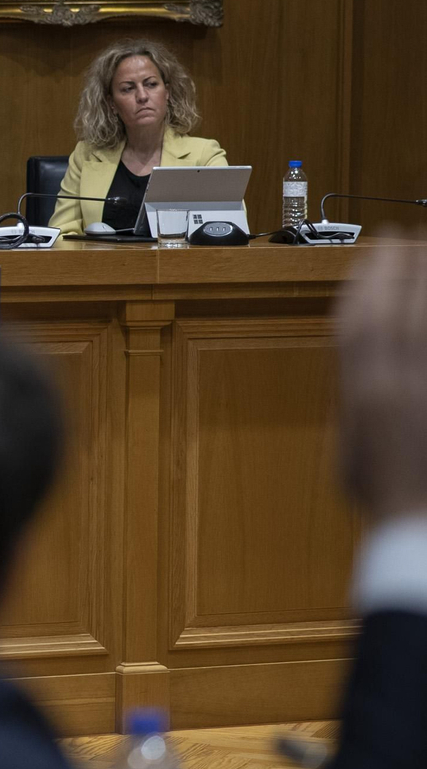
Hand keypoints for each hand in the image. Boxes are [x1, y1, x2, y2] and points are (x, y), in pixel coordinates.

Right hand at [336, 235, 426, 521]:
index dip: (369, 276)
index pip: (360, 318)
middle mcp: (401, 383)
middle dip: (407, 266)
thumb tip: (360, 375)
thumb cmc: (386, 499)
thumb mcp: (349, 449)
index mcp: (363, 394)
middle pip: (405, 306)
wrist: (422, 530)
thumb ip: (354, 406)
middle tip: (413, 238)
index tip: (378, 247)